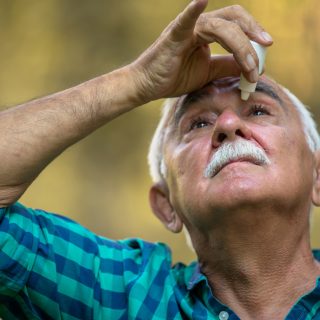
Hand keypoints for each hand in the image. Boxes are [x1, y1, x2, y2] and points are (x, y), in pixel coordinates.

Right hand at [130, 0, 272, 101]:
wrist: (147, 86)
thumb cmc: (174, 77)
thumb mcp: (208, 73)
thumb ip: (227, 67)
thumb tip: (252, 67)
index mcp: (207, 34)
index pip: (236, 28)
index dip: (253, 37)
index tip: (266, 53)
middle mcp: (199, 26)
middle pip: (233, 20)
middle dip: (253, 32)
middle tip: (267, 45)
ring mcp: (187, 29)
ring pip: (220, 27)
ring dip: (240, 45)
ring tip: (250, 66)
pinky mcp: (173, 37)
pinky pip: (185, 21)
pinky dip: (192, 9)